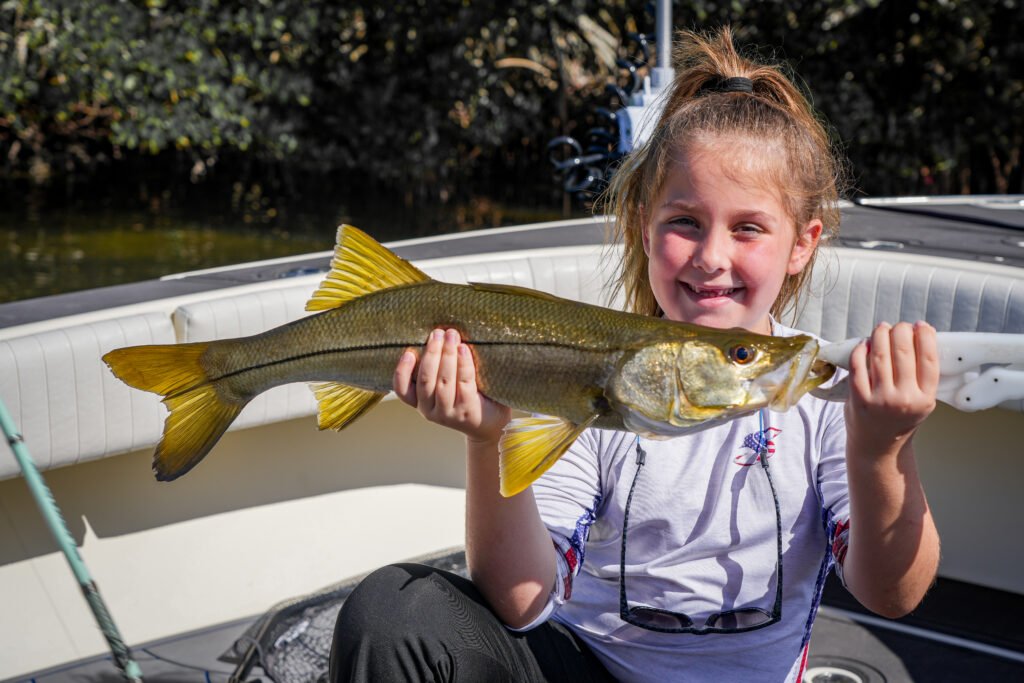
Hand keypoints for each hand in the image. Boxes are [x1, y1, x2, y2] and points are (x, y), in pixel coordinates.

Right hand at [393, 328, 511, 443]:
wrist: (491, 423)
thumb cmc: (466, 397)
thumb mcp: (445, 387)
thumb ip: (436, 370)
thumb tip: (437, 336)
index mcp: (420, 402)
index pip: (403, 390)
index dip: (402, 371)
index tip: (408, 352)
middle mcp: (430, 410)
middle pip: (425, 380)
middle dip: (431, 353)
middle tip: (438, 333)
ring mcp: (448, 412)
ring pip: (443, 381)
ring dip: (446, 355)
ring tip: (451, 336)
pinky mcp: (466, 410)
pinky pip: (463, 382)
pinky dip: (463, 364)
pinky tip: (463, 349)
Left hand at [845, 321, 939, 452]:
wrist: (877, 446)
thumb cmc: (899, 420)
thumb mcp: (921, 402)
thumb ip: (921, 376)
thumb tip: (920, 337)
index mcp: (925, 398)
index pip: (929, 359)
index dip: (925, 337)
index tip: (921, 326)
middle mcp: (905, 399)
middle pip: (903, 352)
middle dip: (901, 331)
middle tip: (898, 326)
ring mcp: (881, 399)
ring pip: (880, 355)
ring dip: (880, 336)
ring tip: (882, 329)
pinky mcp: (859, 399)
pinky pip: (858, 367)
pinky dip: (860, 351)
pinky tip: (864, 344)